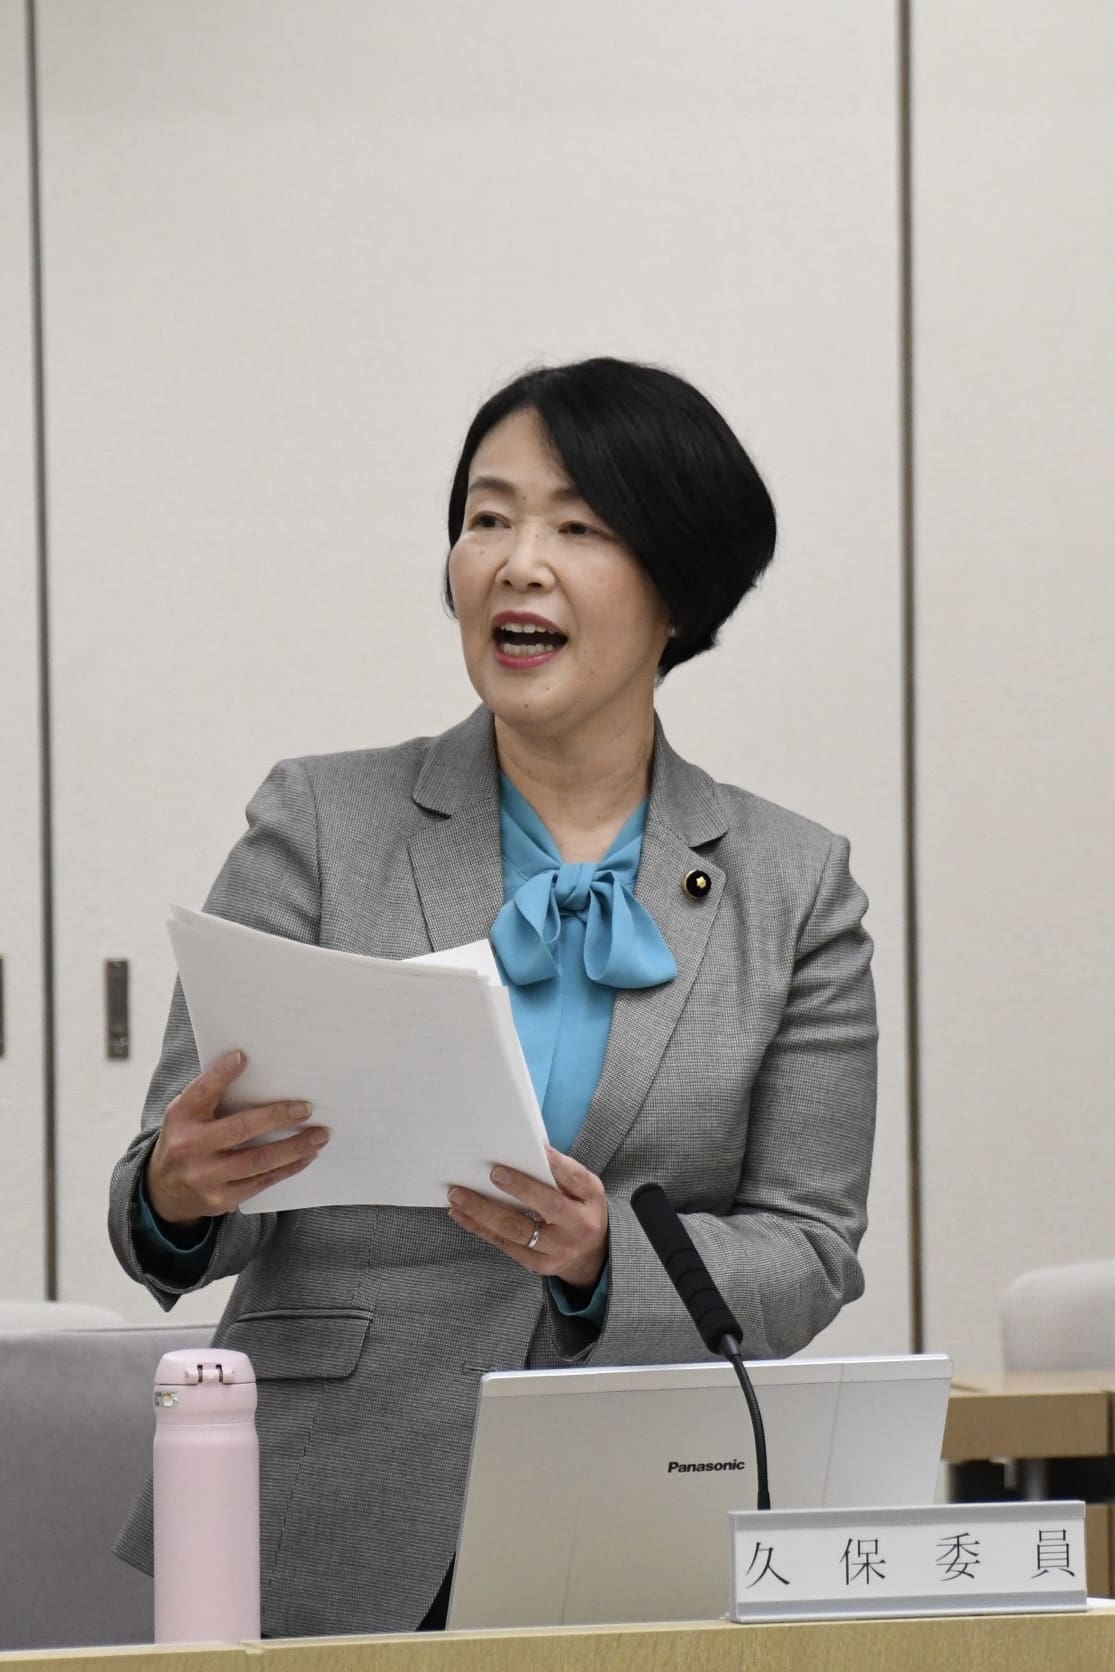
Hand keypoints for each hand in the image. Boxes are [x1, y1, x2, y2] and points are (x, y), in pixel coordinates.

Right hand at [145, 1050, 330, 1225]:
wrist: (164, 1190)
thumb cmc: (186, 1139)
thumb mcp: (186, 1114)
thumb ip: (211, 1095)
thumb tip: (253, 1067)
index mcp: (181, 1118)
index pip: (202, 1092)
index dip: (221, 1074)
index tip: (242, 1057)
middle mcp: (190, 1147)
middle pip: (240, 1129)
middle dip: (277, 1116)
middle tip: (307, 1108)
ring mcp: (206, 1177)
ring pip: (258, 1161)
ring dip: (294, 1147)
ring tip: (319, 1135)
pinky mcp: (221, 1199)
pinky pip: (262, 1182)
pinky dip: (288, 1168)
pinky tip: (305, 1157)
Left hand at [447, 1146, 608, 1289]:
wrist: (591, 1255)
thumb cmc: (580, 1208)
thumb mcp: (584, 1188)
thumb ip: (562, 1171)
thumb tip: (528, 1150)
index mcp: (590, 1201)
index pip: (574, 1178)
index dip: (556, 1165)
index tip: (538, 1149)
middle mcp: (576, 1228)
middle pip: (545, 1208)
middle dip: (519, 1189)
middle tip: (492, 1172)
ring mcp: (555, 1251)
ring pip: (516, 1231)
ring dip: (483, 1212)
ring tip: (458, 1195)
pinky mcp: (536, 1265)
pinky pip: (504, 1245)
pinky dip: (479, 1227)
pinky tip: (460, 1214)